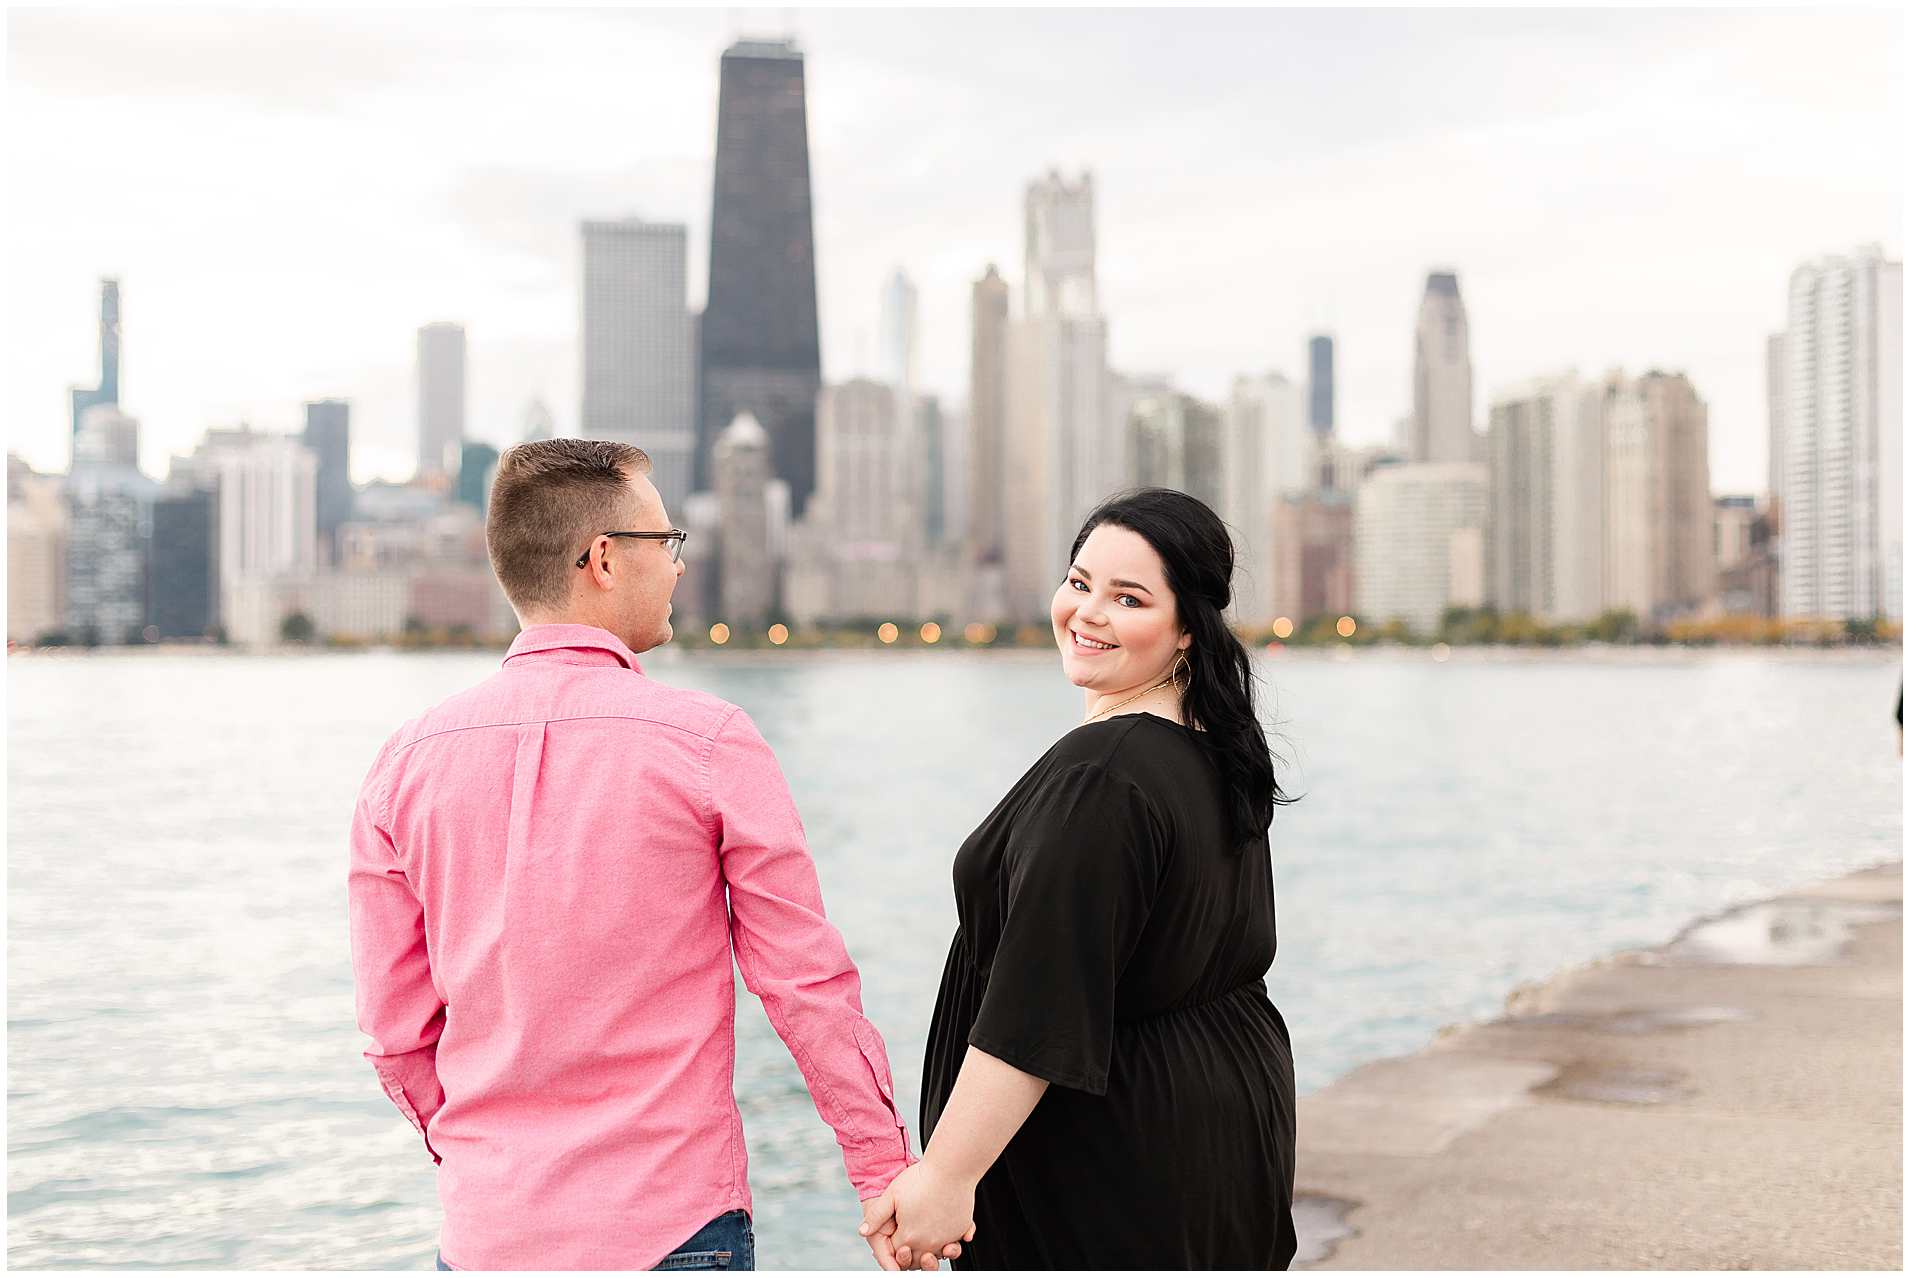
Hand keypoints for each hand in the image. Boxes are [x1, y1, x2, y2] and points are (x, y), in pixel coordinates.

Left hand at [860, 1159, 976, 1270]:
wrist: (951, 1167)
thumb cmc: (922, 1177)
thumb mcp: (892, 1194)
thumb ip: (876, 1216)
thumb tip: (863, 1231)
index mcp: (909, 1235)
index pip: (897, 1253)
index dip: (893, 1249)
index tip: (894, 1240)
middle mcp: (929, 1241)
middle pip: (916, 1260)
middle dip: (910, 1256)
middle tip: (906, 1248)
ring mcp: (947, 1237)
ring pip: (936, 1255)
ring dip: (930, 1253)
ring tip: (925, 1244)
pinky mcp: (961, 1230)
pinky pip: (954, 1244)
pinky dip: (949, 1243)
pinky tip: (945, 1234)